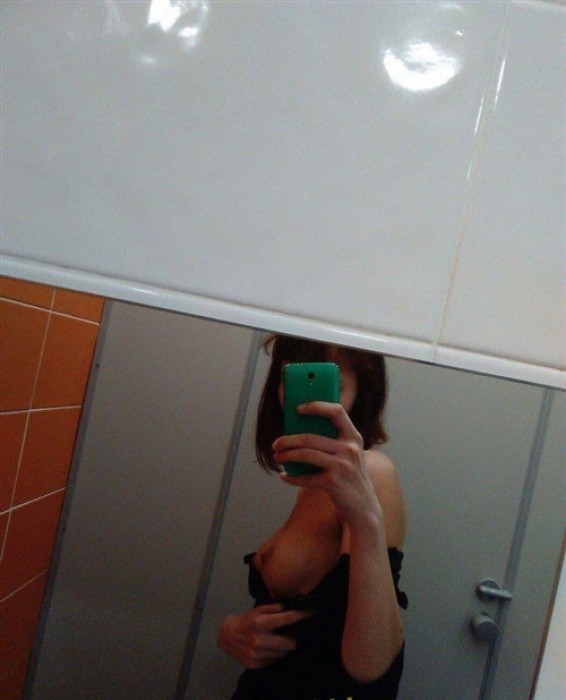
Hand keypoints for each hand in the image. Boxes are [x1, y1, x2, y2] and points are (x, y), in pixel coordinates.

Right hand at [217, 603, 313, 668]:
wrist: (226, 637)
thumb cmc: (245, 620)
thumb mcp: (258, 610)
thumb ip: (274, 608)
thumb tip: (290, 607)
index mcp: (261, 623)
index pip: (287, 619)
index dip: (301, 616)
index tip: (312, 613)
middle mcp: (259, 639)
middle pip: (289, 643)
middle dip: (292, 638)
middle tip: (289, 634)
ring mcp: (257, 654)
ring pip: (283, 653)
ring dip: (283, 648)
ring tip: (277, 641)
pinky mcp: (255, 664)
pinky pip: (274, 661)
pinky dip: (274, 655)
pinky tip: (269, 649)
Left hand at [272, 402, 382, 530]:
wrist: (365, 507)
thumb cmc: (351, 478)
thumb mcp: (350, 455)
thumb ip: (335, 442)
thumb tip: (300, 432)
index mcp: (354, 437)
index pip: (336, 412)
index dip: (317, 406)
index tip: (298, 409)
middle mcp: (350, 449)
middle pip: (310, 438)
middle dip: (287, 440)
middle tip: (276, 444)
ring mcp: (342, 466)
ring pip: (305, 454)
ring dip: (286, 456)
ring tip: (277, 457)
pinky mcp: (333, 482)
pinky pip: (305, 477)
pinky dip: (291, 477)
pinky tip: (284, 476)